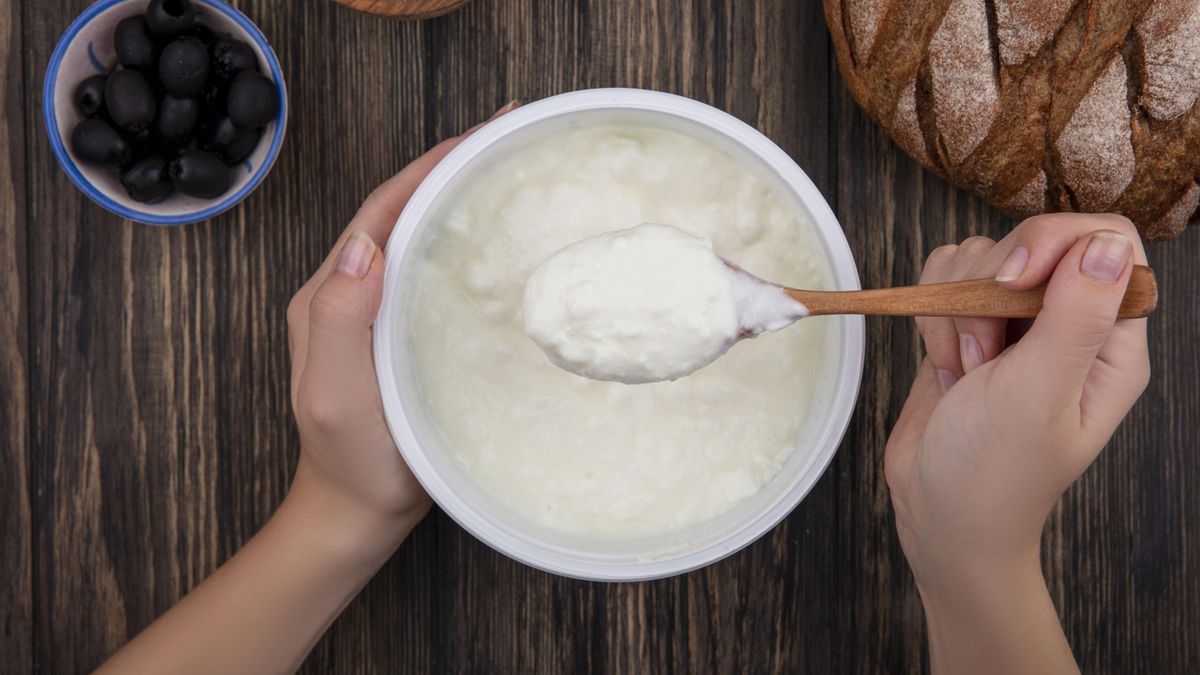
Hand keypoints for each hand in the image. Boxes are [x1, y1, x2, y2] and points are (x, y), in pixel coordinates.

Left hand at [286, 102, 518, 547]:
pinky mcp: (402, 333)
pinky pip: (432, 272)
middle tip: (510, 136)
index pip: (380, 211)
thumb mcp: (335, 391)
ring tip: (509, 170)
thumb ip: (338, 317)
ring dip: (458, 198)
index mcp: (328, 294)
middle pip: (400, 210)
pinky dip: (463, 243)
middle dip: (450, 166)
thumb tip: (364, 244)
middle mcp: (349, 293)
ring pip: (418, 236)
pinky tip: (499, 240)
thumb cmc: (351, 459)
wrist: (358, 512)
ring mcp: (376, 312)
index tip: (482, 134)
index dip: (429, 166)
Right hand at [885, 214, 1149, 672]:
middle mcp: (1069, 326)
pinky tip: (944, 366)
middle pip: (1032, 244)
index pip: (1106, 242)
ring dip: (955, 310)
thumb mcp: (1038, 393)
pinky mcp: (967, 328)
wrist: (937, 515)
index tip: (1012, 281)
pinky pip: (944, 280)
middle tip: (985, 356)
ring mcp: (1015, 326)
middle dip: (989, 290)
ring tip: (966, 371)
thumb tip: (1107, 243)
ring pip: (980, 258)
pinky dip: (931, 316)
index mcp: (1110, 342)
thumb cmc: (994, 472)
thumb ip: (1076, 315)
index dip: (1055, 244)